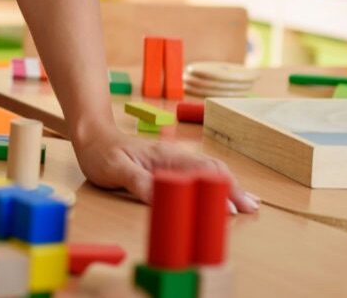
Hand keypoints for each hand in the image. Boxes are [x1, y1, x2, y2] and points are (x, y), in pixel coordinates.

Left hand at [73, 127, 260, 212]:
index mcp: (166, 157)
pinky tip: (224, 193)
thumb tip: (163, 198)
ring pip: (210, 172)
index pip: (202, 171)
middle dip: (234, 189)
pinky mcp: (170, 167)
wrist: (93, 136)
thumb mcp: (115, 170)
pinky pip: (200, 174)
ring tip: (249, 203)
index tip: (233, 208)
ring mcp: (174, 161)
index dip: (220, 189)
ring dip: (230, 186)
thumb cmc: (102, 153)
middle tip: (253, 209)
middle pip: (213, 171)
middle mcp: (175, 157)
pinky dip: (217, 184)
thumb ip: (138, 182)